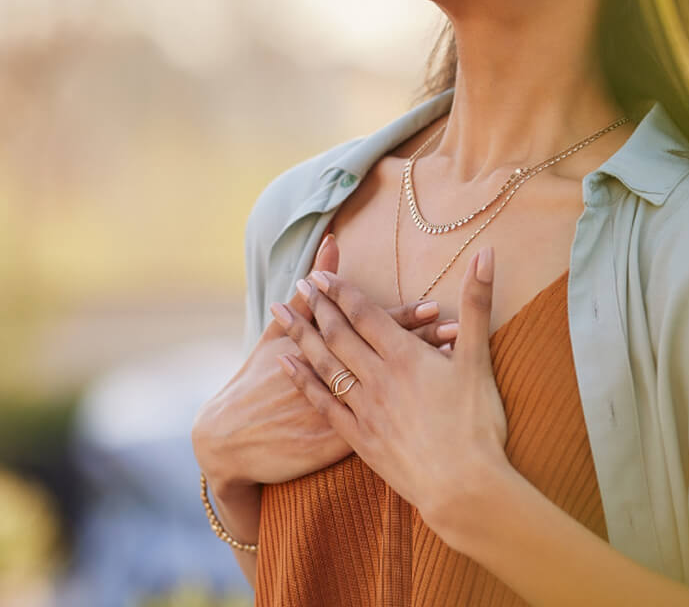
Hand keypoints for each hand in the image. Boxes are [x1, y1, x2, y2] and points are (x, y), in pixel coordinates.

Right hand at [191, 233, 458, 490]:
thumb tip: (331, 243)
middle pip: (386, 360)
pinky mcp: (339, 446)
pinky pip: (381, 430)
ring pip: (391, 393)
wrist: (230, 440)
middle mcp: (336, 381)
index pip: (370, 330)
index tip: (433, 305)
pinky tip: (436, 412)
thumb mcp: (277, 337)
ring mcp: (340, 415)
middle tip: (458, 329)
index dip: (403, 319)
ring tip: (456, 363)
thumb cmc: (255, 383)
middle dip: (423, 345)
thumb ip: (309, 294)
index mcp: (323, 352)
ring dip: (424, 378)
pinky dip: (407, 417)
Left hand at [276, 243, 512, 538]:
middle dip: (318, 307)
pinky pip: (322, 403)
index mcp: (405, 357)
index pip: (366, 315)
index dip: (343, 292)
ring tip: (281, 314)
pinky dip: (302, 381)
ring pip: (325, 365)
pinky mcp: (360, 440)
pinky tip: (286, 366)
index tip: (321, 274)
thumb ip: (477, 303)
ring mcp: (365, 410)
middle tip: (298, 285)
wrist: (463, 488)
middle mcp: (378, 378)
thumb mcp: (479, 359)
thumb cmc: (477, 424)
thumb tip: (486, 252)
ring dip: (302, 336)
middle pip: (340, 336)